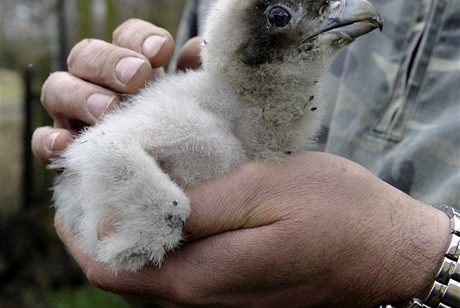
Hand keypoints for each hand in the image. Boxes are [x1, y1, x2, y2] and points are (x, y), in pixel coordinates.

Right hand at [31, 19, 202, 162]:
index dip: (139, 37)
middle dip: (109, 62)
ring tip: (108, 109)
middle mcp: (99, 84)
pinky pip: (42, 141)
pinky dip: (49, 140)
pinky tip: (67, 143)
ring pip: (57, 88)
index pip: (126, 36)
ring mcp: (76, 116)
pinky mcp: (66, 152)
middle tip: (136, 77)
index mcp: (133, 67)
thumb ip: (196, 77)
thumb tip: (198, 47)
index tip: (162, 51)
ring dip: (80, 94)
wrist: (169, 183)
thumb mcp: (192, 106)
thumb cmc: (181, 137)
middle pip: (85, 54)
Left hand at [55, 152, 449, 307]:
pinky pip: (179, 268)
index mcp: (199, 279)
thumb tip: (131, 209)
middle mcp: (200, 300)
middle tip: (99, 177)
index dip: (80, 228)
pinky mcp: (236, 289)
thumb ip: (193, 207)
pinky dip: (162, 238)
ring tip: (130, 183)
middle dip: (100, 226)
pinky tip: (173, 204)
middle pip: (123, 271)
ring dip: (130, 230)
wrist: (386, 253)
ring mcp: (219, 299)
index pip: (108, 265)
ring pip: (149, 270)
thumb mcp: (262, 191)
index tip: (73, 187)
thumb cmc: (334, 214)